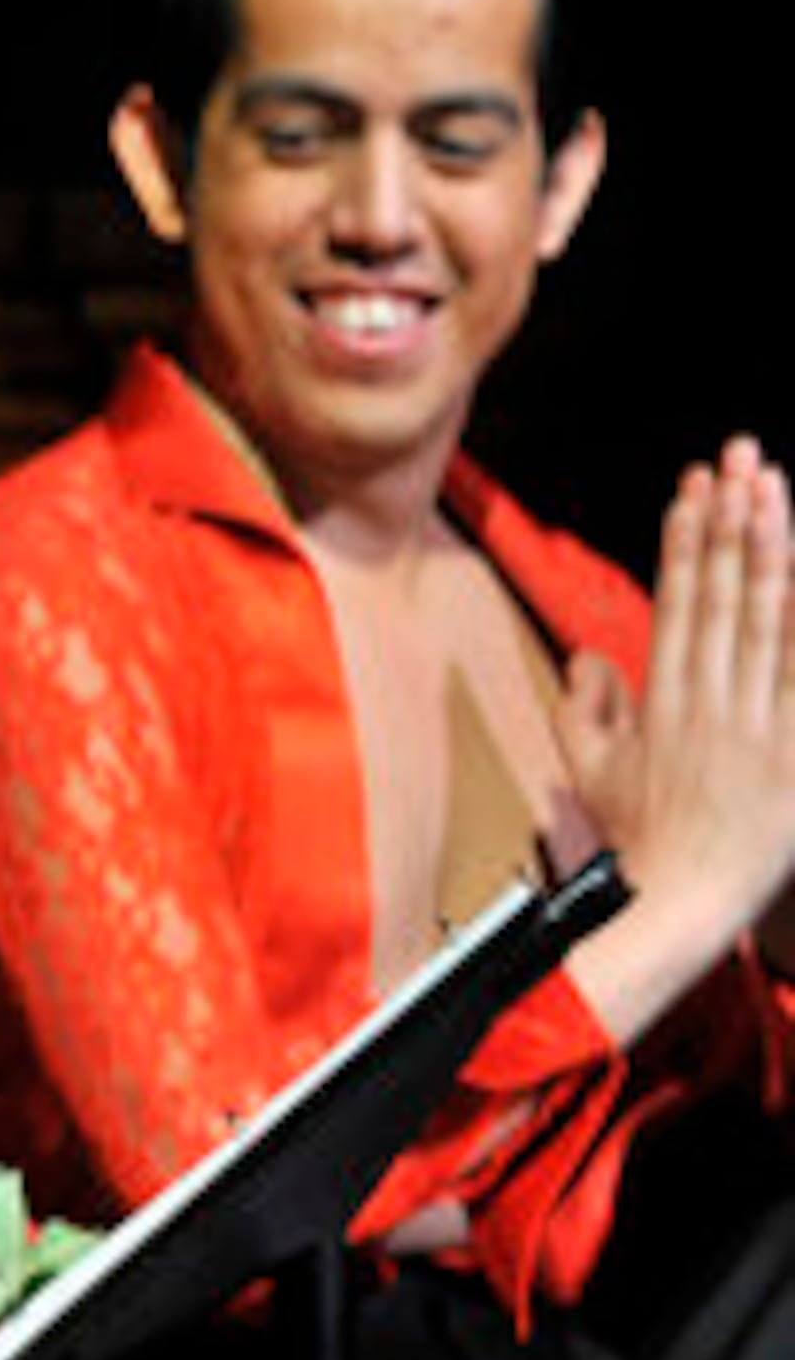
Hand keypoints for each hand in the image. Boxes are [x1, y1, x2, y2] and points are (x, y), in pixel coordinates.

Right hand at [552, 437, 794, 1026]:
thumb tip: (591, 657)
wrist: (681, 901)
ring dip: (771, 551)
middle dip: (732, 521)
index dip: (686, 539)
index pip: (678, 601)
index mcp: (662, 702)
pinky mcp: (793, 751)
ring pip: (767, 622)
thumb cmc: (637, 839)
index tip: (694, 486)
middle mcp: (710, 702)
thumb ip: (584, 708)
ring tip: (773, 492)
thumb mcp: (587, 773)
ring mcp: (757, 725)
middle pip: (724, 594)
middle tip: (741, 458)